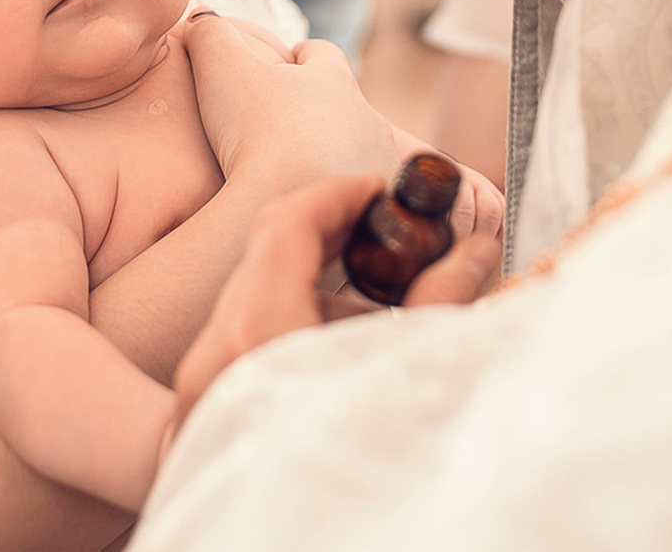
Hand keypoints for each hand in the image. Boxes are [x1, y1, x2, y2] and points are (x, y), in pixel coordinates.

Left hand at [167, 176, 503, 434]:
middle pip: (265, 260)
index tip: (386, 189)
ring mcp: (196, 400)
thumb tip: (474, 248)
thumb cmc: (359, 481)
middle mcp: (211, 359)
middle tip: (395, 244)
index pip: (287, 220)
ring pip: (253, 311)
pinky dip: (292, 342)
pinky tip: (343, 370)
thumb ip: (443, 303)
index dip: (342, 191)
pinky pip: (242, 359)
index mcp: (257, 333)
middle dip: (336, 242)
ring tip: (381, 315)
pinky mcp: (199, 433)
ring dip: (315, 295)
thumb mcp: (413, 377)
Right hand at [180, 13, 392, 192]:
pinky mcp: (379, 211)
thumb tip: (200, 17)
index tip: (286, 61)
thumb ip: (210, 34)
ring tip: (305, 174)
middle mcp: (366, 120)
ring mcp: (377, 165)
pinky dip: (347, 199)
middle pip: (347, 105)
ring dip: (338, 157)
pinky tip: (322, 210)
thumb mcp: (221, 68)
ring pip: (361, 152)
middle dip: (323, 111)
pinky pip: (369, 201)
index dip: (301, 56)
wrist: (290, 205)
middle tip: (288, 126)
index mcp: (333, 81)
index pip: (321, 54)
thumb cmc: (257, 132)